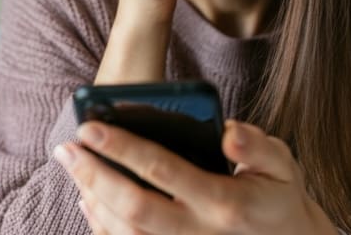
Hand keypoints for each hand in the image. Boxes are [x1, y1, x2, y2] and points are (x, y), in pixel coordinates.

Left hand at [54, 119, 339, 234]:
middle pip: (134, 207)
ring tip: (73, 166)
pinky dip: (103, 227)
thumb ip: (257, 146)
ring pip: (126, 234)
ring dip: (93, 199)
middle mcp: (198, 233)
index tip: (91, 126)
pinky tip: (89, 198)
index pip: (162, 171)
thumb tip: (228, 131)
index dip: (123, 148)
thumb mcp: (283, 165)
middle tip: (68, 147)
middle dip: (94, 174)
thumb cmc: (279, 198)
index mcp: (224, 203)